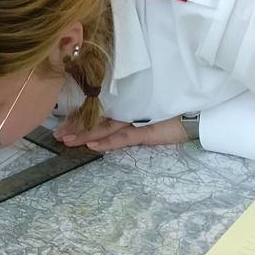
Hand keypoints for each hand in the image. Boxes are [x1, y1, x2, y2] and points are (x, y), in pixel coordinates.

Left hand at [53, 117, 188, 152]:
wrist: (197, 114)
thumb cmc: (174, 113)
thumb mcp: (149, 116)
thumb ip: (130, 119)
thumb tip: (107, 127)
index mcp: (127, 109)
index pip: (99, 115)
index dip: (81, 120)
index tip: (63, 125)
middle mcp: (128, 113)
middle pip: (97, 121)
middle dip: (76, 128)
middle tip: (57, 135)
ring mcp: (136, 121)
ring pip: (105, 128)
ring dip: (85, 135)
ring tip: (66, 140)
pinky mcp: (146, 131)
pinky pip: (123, 138)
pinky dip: (108, 142)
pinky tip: (92, 146)